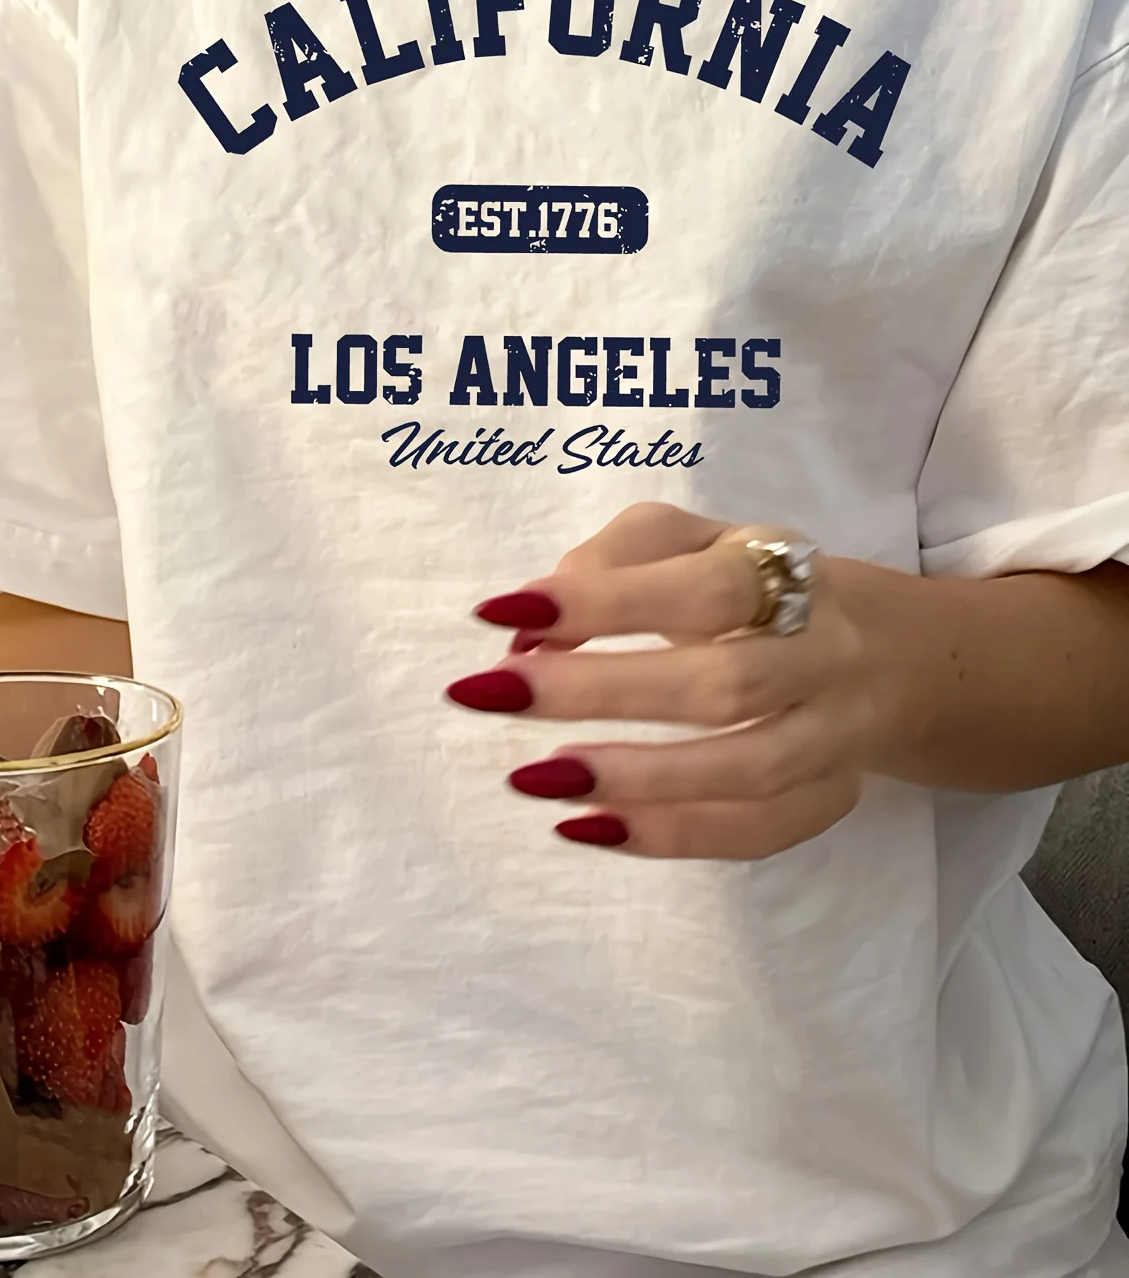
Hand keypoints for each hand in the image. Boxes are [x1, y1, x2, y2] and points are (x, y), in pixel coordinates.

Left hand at [447, 503, 884, 859]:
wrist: (882, 652)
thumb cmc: (747, 587)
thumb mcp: (689, 542)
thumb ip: (612, 562)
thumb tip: (533, 630)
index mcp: (785, 570)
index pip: (702, 587)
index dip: (604, 601)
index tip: (504, 613)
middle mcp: (824, 653)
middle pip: (724, 684)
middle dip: (602, 691)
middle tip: (495, 694)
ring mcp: (836, 734)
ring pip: (750, 770)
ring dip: (637, 778)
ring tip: (534, 775)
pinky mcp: (833, 798)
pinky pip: (759, 831)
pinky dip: (673, 834)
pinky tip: (591, 826)